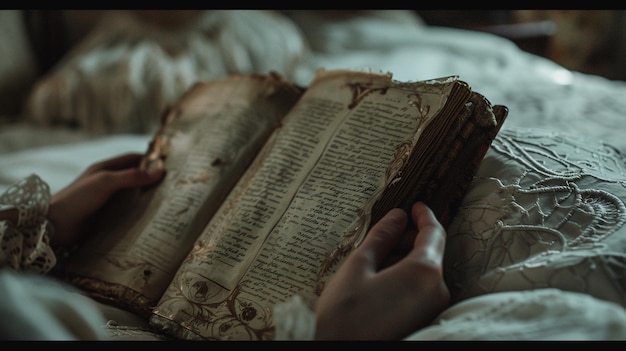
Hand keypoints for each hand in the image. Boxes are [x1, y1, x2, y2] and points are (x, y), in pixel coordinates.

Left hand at [48, 153, 164, 248]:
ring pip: (132, 197)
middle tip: (174, 187)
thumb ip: (132, 176)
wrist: (54, 226)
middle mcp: (107, 183)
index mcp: (105, 169)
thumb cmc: (77, 199)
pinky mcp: (106, 217)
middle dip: (152, 181)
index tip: (171, 165)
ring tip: (168, 204)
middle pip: (135, 178)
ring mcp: (106, 201)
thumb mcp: (105, 182)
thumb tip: (160, 170)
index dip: (151, 160)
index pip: (133, 159)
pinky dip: (139, 214)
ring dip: (147, 199)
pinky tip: (151, 220)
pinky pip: (126, 213)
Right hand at [314, 202, 449, 339]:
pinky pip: (421, 290)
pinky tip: (380, 280)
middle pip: (431, 252)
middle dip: (409, 239)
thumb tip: (397, 216)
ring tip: (375, 261)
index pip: (434, 233)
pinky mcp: (424, 320)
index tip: (415, 206)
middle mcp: (436, 290)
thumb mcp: (359, 265)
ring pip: (424, 272)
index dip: (424, 215)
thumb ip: (382, 237)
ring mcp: (432, 308)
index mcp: (423, 272)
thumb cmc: (345, 313)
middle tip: (384, 235)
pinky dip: (406, 277)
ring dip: (405, 259)